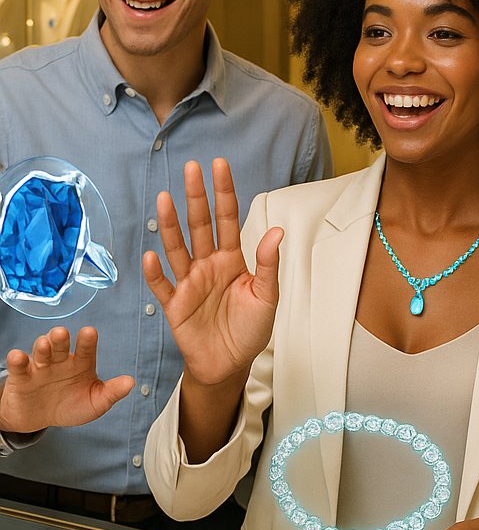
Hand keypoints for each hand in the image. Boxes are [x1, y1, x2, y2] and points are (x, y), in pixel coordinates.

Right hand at [1, 327, 132, 432]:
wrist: (40, 419)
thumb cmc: (70, 405)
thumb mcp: (95, 403)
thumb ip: (111, 393)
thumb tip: (130, 383)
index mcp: (82, 364)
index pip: (86, 349)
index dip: (87, 341)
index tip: (89, 332)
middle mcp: (61, 361)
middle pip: (61, 345)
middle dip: (61, 338)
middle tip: (62, 334)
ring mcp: (41, 367)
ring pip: (40, 351)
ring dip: (42, 346)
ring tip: (44, 345)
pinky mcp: (21, 377)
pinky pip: (18, 366)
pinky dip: (17, 360)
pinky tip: (19, 356)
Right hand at [142, 158, 281, 390]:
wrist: (230, 364)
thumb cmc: (250, 329)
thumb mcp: (267, 296)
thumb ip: (267, 264)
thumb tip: (276, 231)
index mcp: (231, 259)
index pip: (226, 219)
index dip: (223, 193)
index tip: (219, 165)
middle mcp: (207, 265)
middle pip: (200, 225)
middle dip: (196, 197)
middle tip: (191, 167)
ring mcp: (189, 283)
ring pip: (177, 248)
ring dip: (171, 225)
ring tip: (165, 199)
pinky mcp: (175, 305)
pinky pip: (163, 286)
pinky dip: (155, 273)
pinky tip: (151, 255)